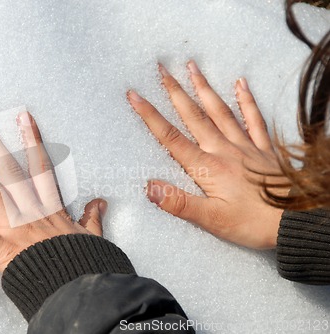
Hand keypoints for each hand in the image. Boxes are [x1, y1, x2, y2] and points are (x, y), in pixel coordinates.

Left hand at [0, 109, 106, 271]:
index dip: (32, 139)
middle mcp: (28, 209)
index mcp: (49, 207)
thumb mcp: (91, 237)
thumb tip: (100, 203)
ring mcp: (11, 225)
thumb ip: (91, 218)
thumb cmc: (80, 263)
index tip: (22, 117)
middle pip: (7, 168)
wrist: (75, 287)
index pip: (40, 166)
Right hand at [127, 61, 287, 248]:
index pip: (171, 138)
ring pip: (220, 111)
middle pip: (193, 116)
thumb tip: (150, 187)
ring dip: (203, 88)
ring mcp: (245, 146)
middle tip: (162, 70)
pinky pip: (253, 118)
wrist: (296, 221)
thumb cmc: (253, 223)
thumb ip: (179, 203)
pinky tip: (240, 83)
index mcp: (207, 167)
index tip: (135, 95)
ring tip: (192, 67)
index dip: (150, 116)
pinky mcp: (263, 149)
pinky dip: (246, 100)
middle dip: (175, 92)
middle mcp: (223, 150)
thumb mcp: (212, 220)